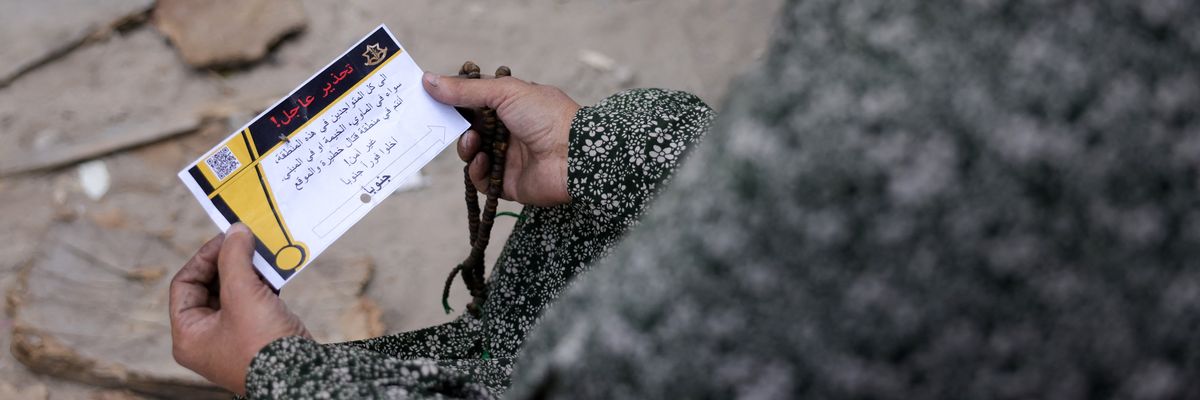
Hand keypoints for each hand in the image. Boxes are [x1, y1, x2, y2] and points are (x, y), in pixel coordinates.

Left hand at [169, 223, 309, 394]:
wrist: (302, 376)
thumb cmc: (263, 344)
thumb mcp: (243, 294)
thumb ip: (234, 258)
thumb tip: (236, 231)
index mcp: (189, 335)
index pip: (185, 284)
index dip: (205, 258)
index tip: (228, 239)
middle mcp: (206, 339)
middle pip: (209, 288)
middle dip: (230, 263)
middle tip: (247, 242)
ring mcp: (232, 339)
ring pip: (234, 294)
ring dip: (249, 272)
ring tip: (263, 254)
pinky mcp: (257, 337)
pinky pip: (253, 304)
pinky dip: (263, 286)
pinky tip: (276, 272)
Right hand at [423, 72, 580, 206]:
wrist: (574, 155)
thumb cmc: (547, 116)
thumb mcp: (504, 92)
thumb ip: (465, 90)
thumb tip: (428, 80)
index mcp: (511, 104)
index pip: (473, 101)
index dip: (453, 100)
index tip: (431, 97)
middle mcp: (508, 130)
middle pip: (468, 128)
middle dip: (456, 126)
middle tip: (444, 122)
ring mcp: (507, 157)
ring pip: (471, 154)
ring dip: (466, 147)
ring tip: (474, 143)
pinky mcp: (508, 183)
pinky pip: (480, 179)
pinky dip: (476, 170)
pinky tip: (483, 162)